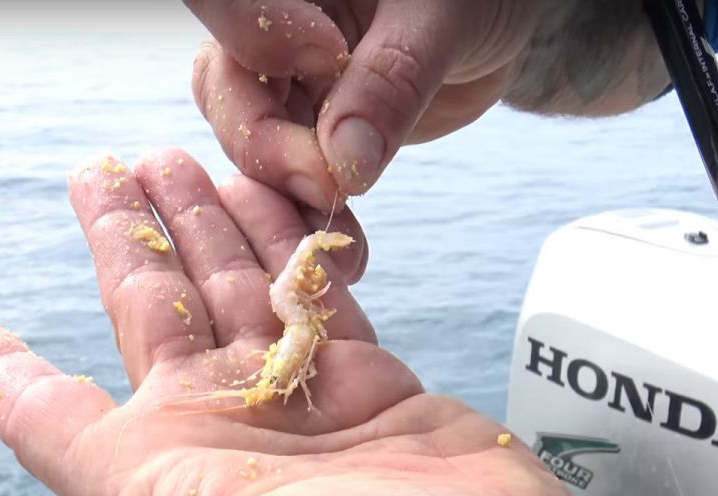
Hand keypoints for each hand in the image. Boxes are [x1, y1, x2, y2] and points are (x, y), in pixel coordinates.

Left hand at [0, 149, 691, 495]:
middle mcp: (229, 447)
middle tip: (104, 171)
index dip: (6, 376)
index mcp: (168, 485)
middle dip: (127, 243)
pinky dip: (301, 254)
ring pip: (240, 296)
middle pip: (153, 322)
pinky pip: (326, 302)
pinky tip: (281, 205)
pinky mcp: (380, 395)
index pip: (56, 420)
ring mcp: (306, 417)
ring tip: (184, 158)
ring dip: (210, 228)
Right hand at [187, 0, 667, 210]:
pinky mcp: (307, 133)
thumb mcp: (441, 19)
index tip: (329, 58)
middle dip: (269, 147)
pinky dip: (314, 218)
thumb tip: (343, 160)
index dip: (254, 35)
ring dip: (290, 199)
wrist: (494, 24)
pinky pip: (290, 181)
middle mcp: (268, 29)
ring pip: (250, 144)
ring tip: (337, 237)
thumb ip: (391, 80)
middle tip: (329, 185)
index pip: (223, 2)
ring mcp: (283, 85)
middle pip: (225, 89)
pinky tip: (347, 249)